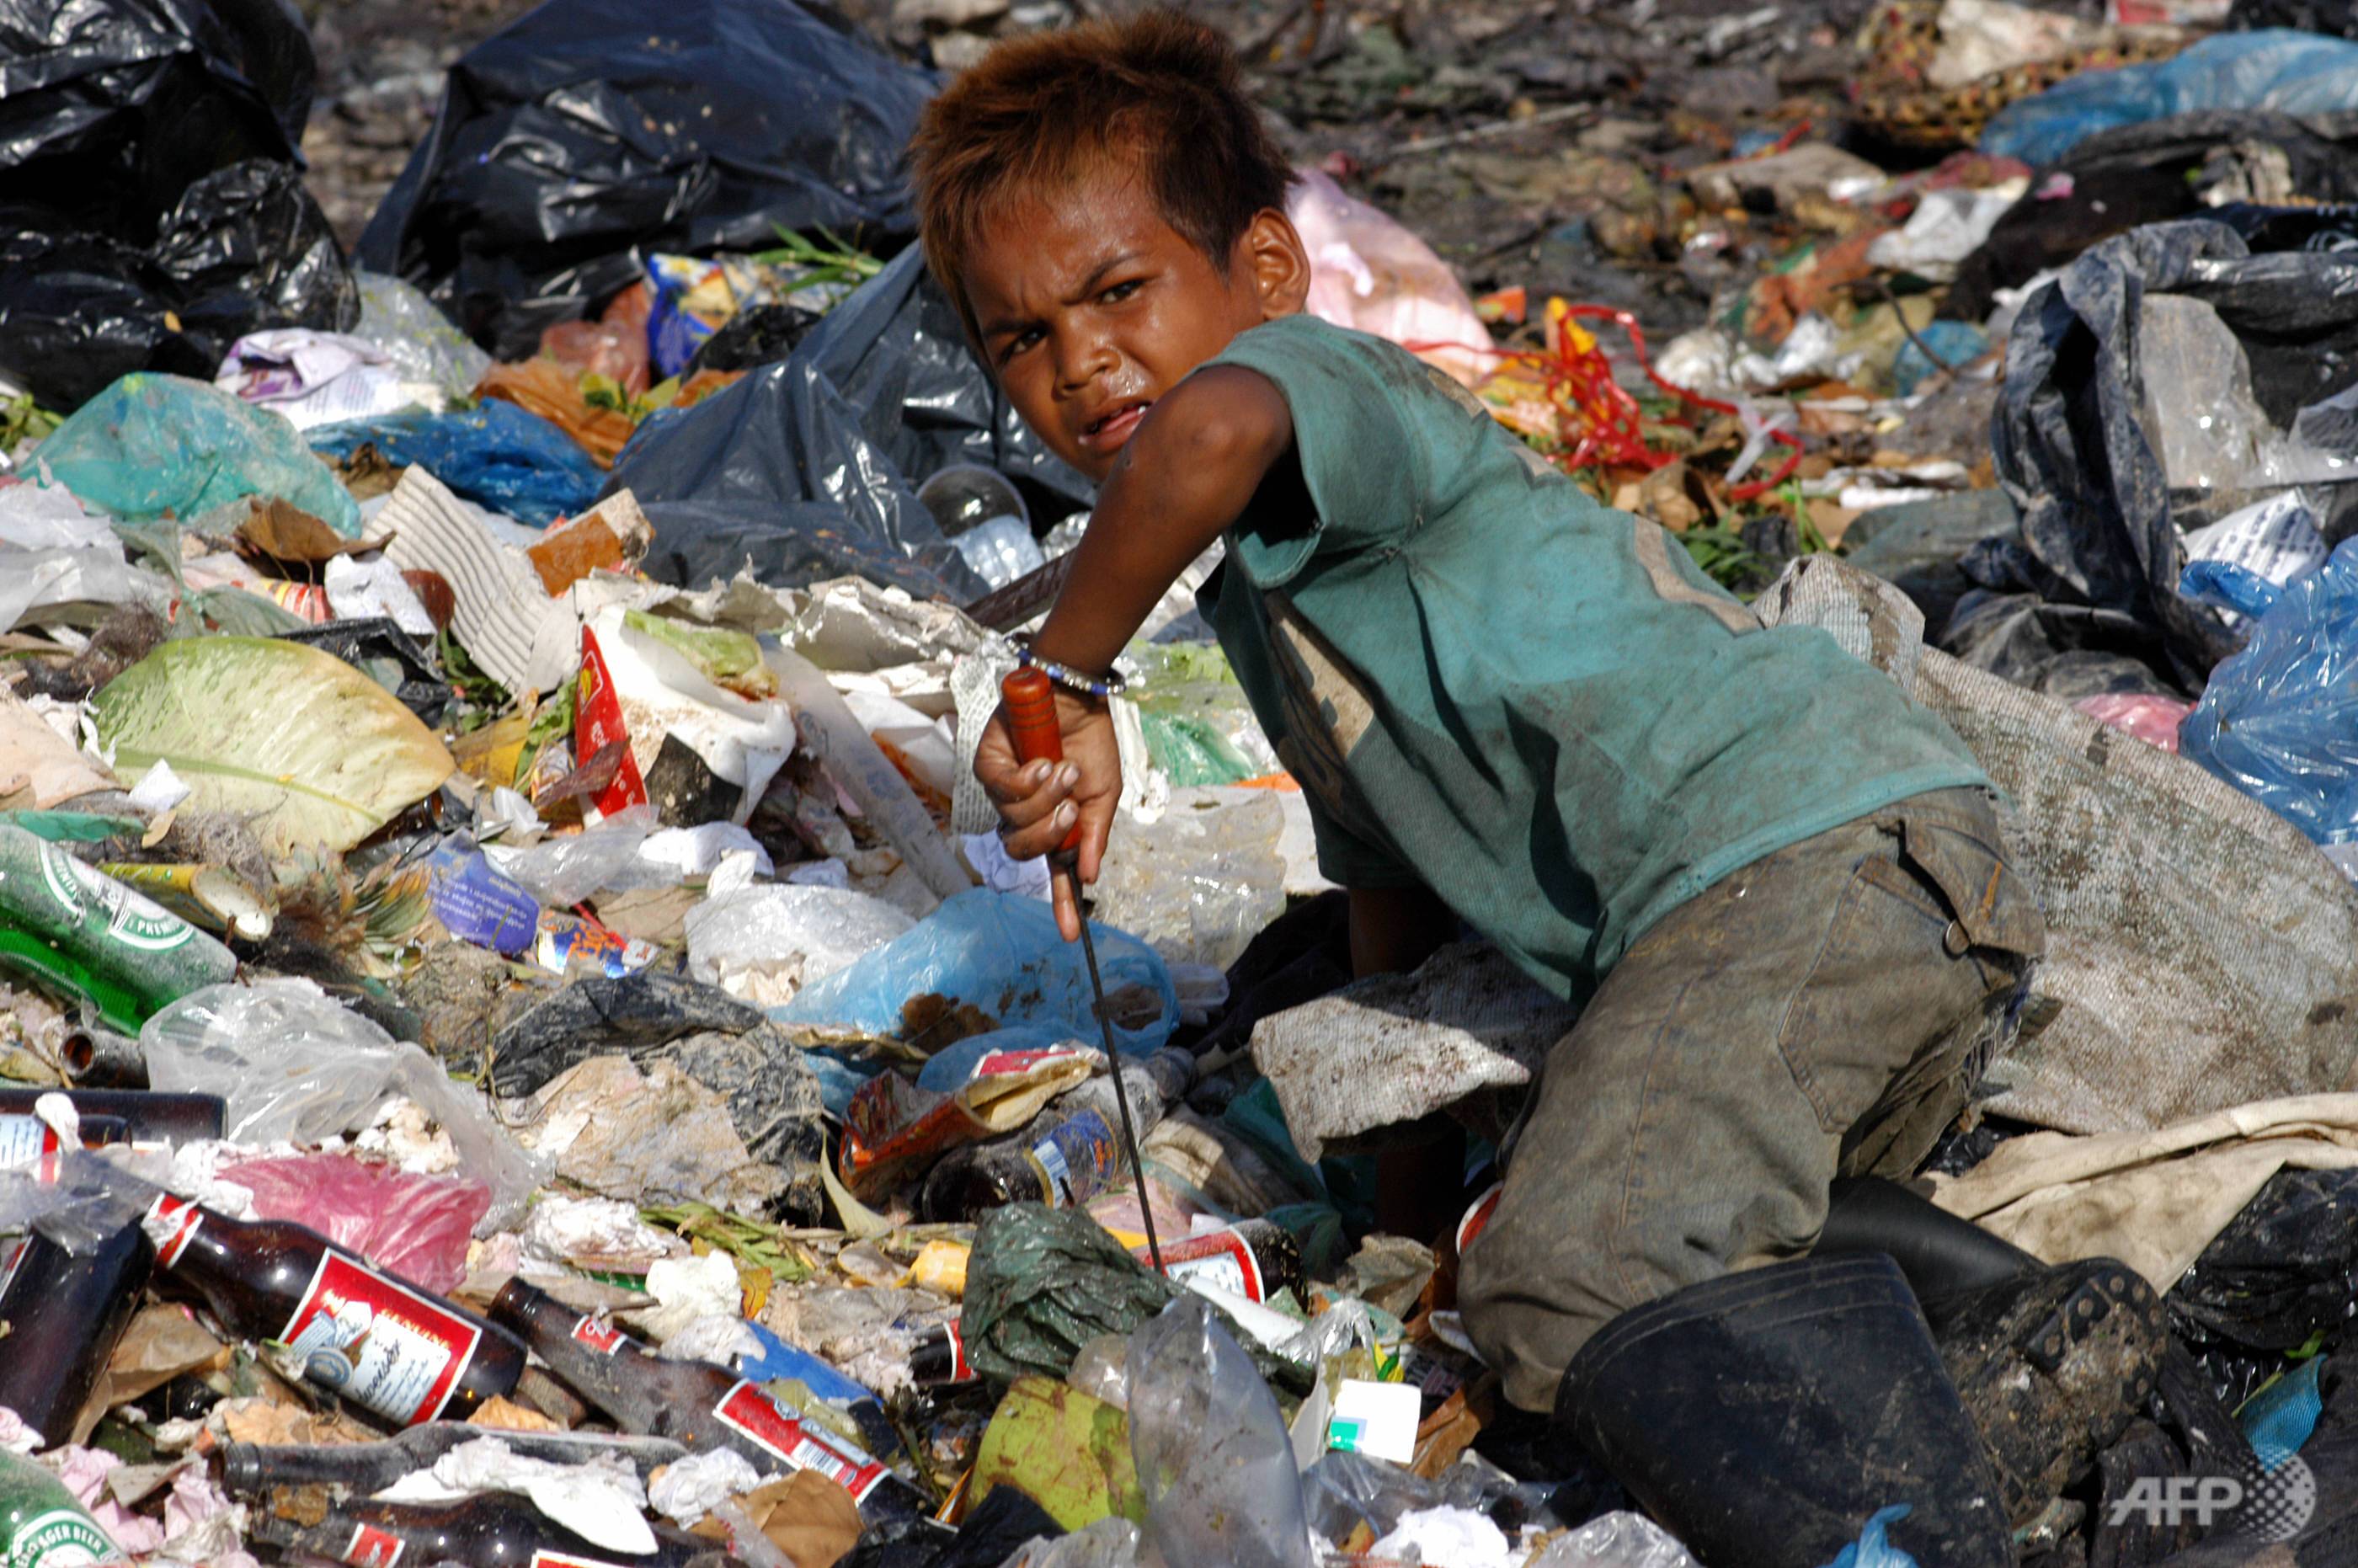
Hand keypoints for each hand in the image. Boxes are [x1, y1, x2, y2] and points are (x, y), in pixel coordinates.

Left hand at [973, 690, 1122, 939]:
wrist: (1077, 695)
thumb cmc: (1091, 743)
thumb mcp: (1104, 795)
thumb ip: (1093, 836)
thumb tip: (1087, 877)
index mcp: (1053, 823)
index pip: (1054, 872)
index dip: (1062, 905)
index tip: (1073, 935)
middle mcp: (1024, 812)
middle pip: (1023, 850)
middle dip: (1049, 833)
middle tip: (1072, 808)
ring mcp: (1002, 791)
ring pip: (1012, 820)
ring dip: (1044, 798)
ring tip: (1062, 768)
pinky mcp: (987, 765)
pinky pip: (999, 791)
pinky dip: (1025, 781)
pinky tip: (1041, 762)